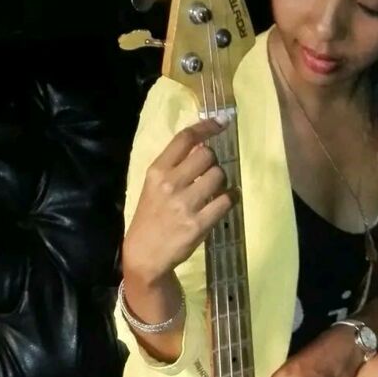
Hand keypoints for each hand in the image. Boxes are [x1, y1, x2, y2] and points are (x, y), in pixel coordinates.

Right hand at [123, 119, 237, 281]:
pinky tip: (227, 200)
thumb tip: (204, 144)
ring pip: (219, 175)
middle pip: (207, 154)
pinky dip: (231, 198)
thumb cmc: (152, 217)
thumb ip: (175, 166)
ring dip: (221, 181)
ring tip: (214, 191)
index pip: (185, 138)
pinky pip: (226, 200)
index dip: (207, 126)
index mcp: (156, 171)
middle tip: (208, 174)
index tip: (223, 121)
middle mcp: (170, 184)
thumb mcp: (154, 186)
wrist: (146, 254)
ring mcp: (185, 204)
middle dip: (213, 161)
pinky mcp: (198, 224)